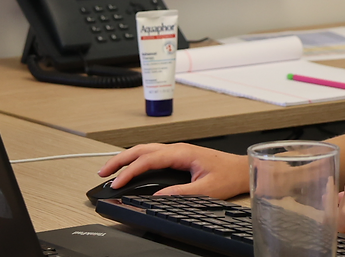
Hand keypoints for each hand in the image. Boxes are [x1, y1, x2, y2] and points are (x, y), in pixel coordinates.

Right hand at [97, 143, 249, 199]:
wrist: (242, 169)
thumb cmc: (229, 175)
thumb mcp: (206, 189)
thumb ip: (181, 193)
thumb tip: (158, 196)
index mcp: (182, 152)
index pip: (148, 160)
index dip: (129, 172)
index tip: (117, 183)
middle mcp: (177, 148)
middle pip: (141, 150)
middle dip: (119, 160)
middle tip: (102, 173)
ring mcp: (176, 150)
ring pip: (144, 150)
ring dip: (126, 159)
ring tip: (110, 170)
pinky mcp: (178, 155)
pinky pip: (151, 154)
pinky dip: (136, 160)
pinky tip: (130, 167)